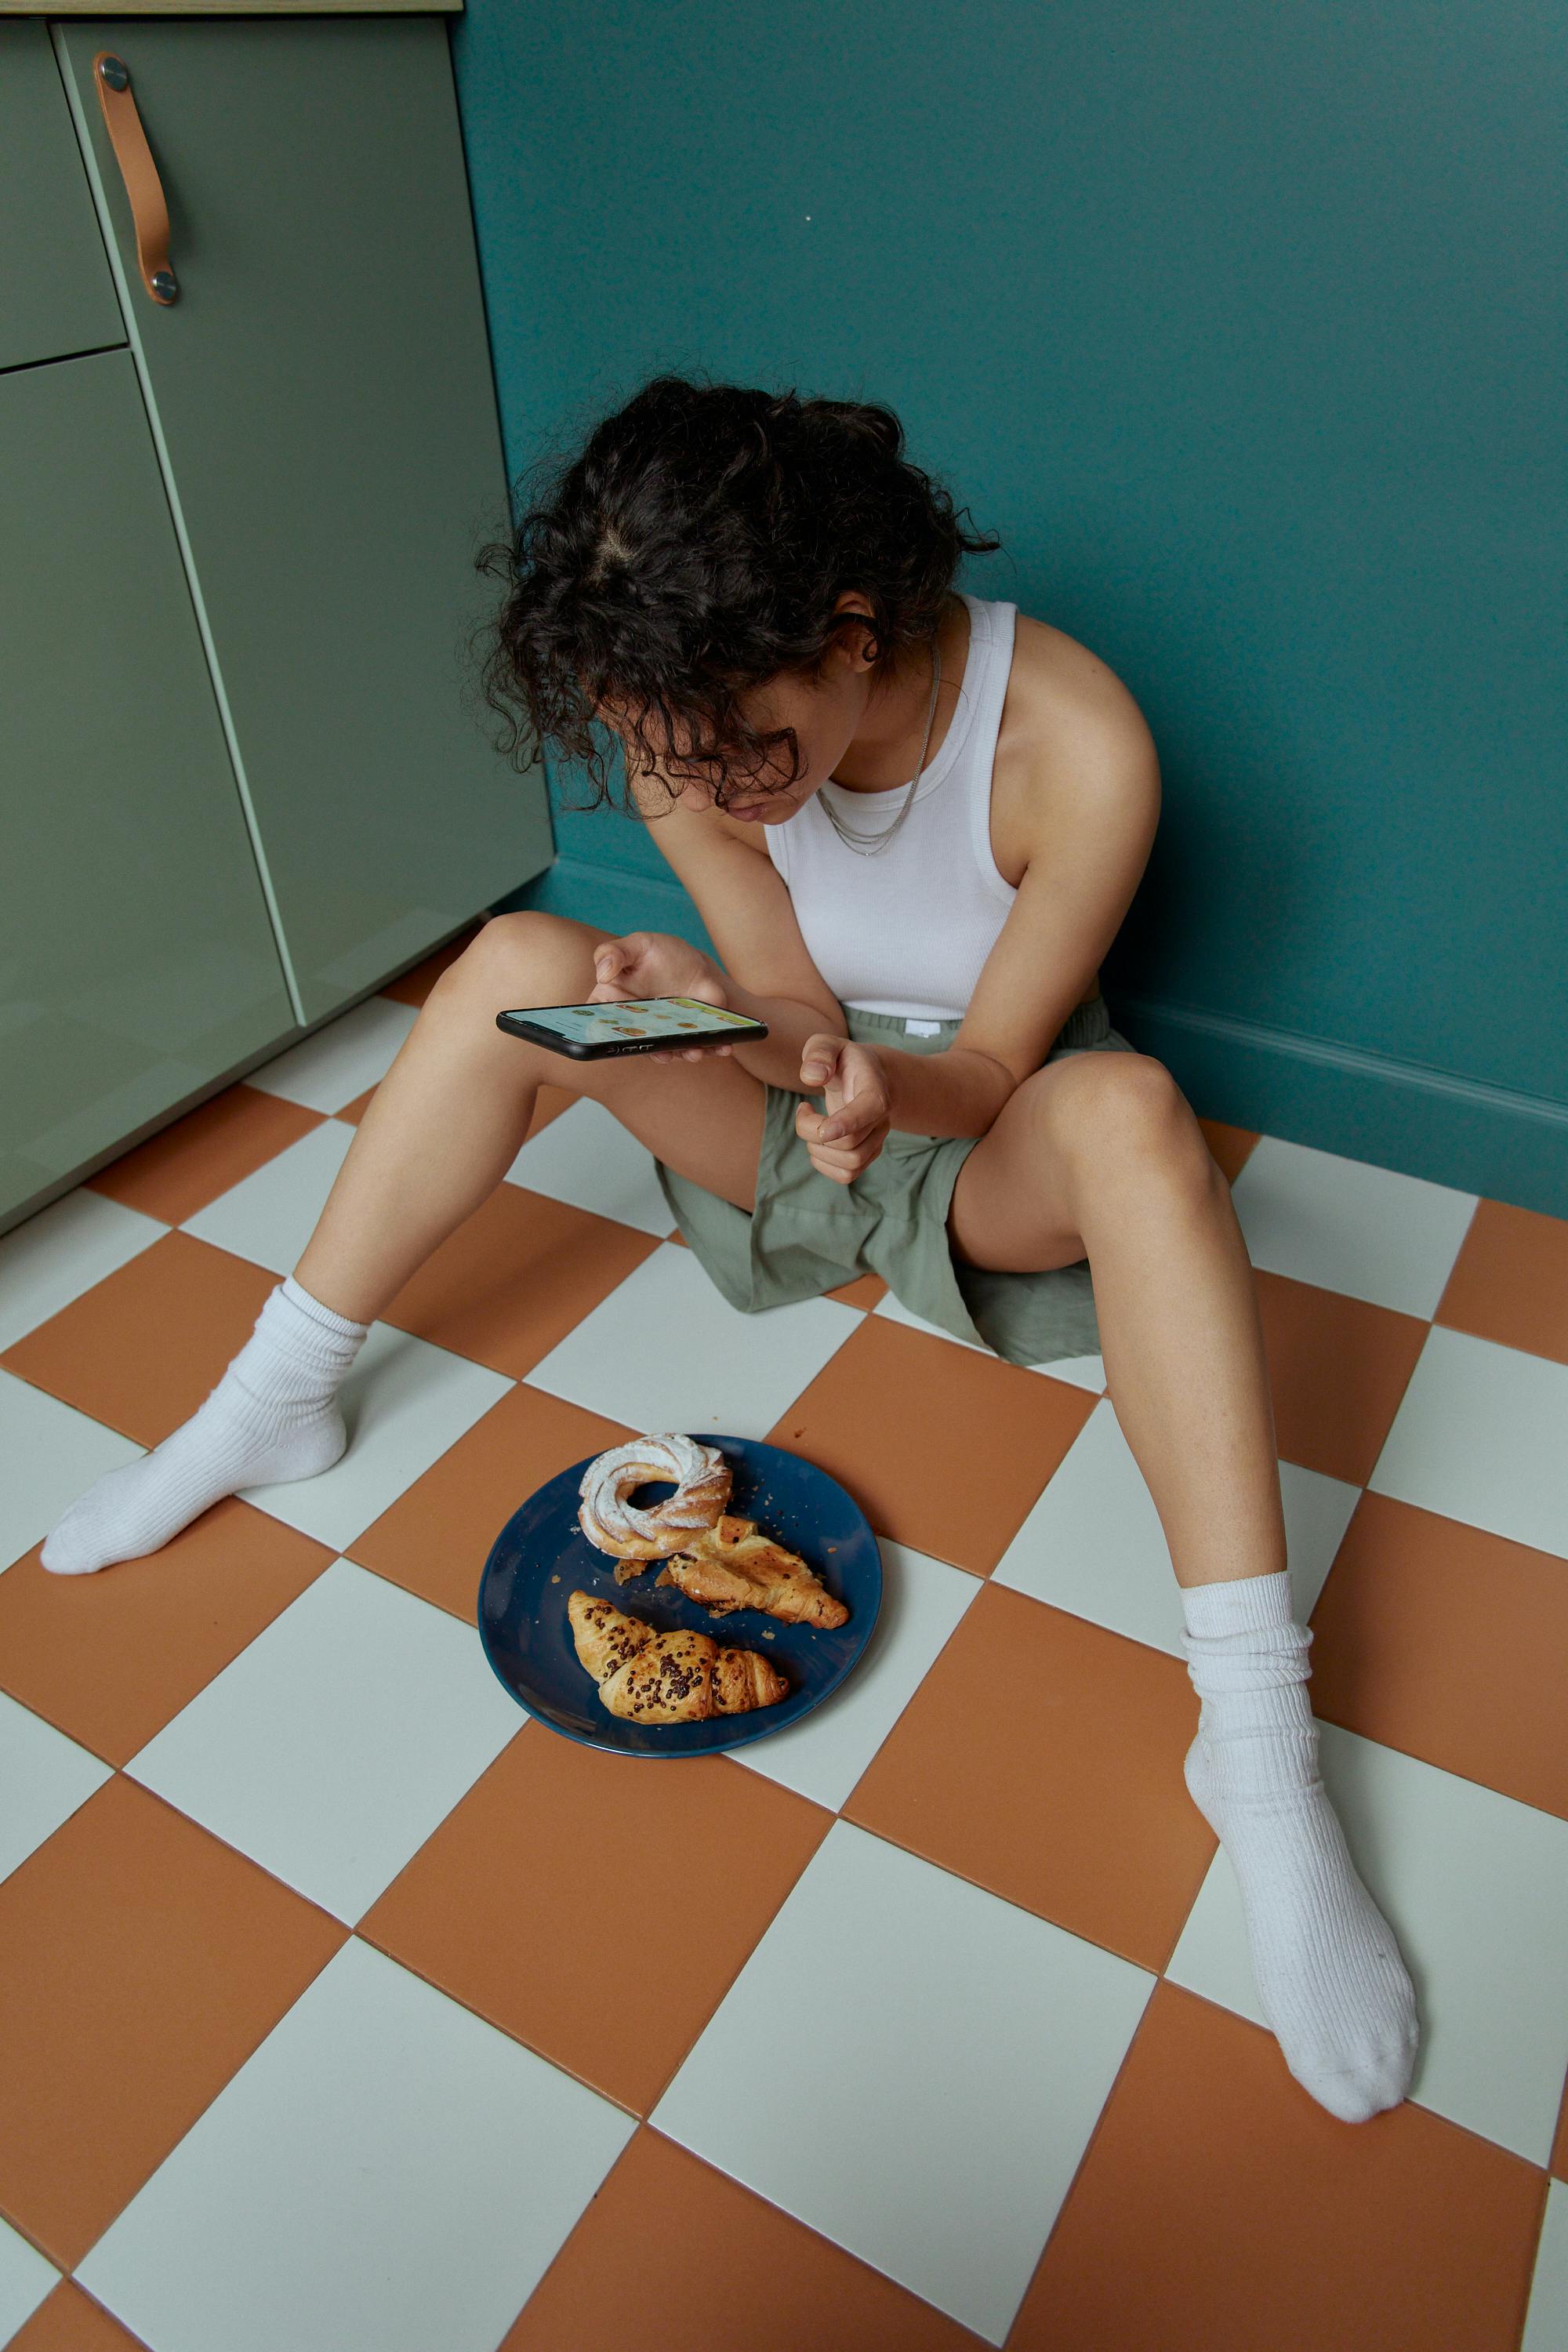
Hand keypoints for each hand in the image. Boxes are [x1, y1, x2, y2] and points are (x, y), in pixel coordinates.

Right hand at [588, 932, 733, 1063]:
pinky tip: (723, 1046)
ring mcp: (662, 1035)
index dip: (603, 1035)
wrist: (693, 964)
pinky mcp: (686, 1038)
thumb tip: (603, 972)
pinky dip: (711, 1049)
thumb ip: (614, 953)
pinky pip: (697, 1048)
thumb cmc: (657, 954)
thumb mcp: (637, 945)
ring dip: (684, 1054)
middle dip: (651, 1051)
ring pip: (670, 1051)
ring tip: (695, 1051)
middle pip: (637, 1046)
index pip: (600, 1024)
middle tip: (664, 1052)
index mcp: (613, 1005)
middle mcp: (635, 1026)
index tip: (615, 1040)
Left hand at [795, 1036, 889, 1182]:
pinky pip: (848, 1175)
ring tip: (811, 1128)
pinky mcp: (868, 1153)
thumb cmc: (842, 1060)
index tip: (822, 1129)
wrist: (865, 1076)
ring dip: (818, 1152)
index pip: (870, 1110)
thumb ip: (819, 1053)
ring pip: (850, 1164)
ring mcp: (877, 1139)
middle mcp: (882, 1119)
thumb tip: (812, 1077)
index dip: (846, 1123)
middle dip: (813, 1133)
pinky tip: (817, 1144)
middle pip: (850, 1144)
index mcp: (875, 1089)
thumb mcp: (827, 1044)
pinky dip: (824, 1166)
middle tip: (803, 1110)